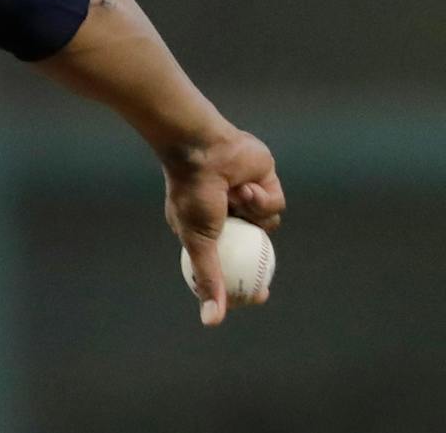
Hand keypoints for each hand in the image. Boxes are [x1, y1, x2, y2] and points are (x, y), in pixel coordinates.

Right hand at [160, 127, 284, 325]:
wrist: (203, 149)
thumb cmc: (193, 194)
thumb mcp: (199, 242)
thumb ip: (209, 279)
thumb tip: (211, 320)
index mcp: (209, 230)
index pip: (232, 263)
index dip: (244, 283)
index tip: (255, 297)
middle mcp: (230, 216)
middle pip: (256, 249)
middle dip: (260, 264)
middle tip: (265, 285)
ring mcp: (249, 199)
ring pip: (269, 226)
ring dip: (255, 216)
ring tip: (234, 199)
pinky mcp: (266, 182)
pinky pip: (276, 204)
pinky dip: (262, 199)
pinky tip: (244, 186)